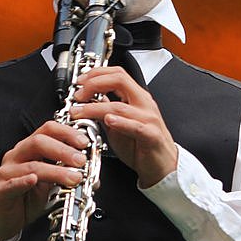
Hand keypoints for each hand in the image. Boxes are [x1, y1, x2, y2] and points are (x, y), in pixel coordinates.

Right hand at [0, 121, 89, 240]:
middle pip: (38, 142)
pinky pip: (11, 184)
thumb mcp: (50, 186)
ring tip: (73, 178)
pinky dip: (23, 181)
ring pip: (31, 166)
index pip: (47, 130)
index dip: (66, 133)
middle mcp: (16, 156)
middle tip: (81, 161)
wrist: (2, 220)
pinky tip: (34, 180)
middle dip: (63, 150)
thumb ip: (65, 176)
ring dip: (55, 171)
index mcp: (29, 150)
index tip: (84, 142)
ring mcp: (6, 173)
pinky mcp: (0, 191)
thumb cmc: (25, 199)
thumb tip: (91, 176)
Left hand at [72, 66, 177, 188]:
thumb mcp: (118, 125)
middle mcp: (144, 104)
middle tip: (78, 95)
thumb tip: (88, 100)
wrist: (162, 166)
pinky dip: (120, 122)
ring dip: (95, 107)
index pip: (117, 74)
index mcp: (137, 97)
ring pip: (120, 106)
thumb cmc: (141, 146)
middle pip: (119, 80)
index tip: (80, 82)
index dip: (96, 74)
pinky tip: (108, 120)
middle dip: (94, 83)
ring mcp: (149, 118)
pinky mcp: (151, 135)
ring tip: (80, 112)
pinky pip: (135, 126)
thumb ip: (105, 111)